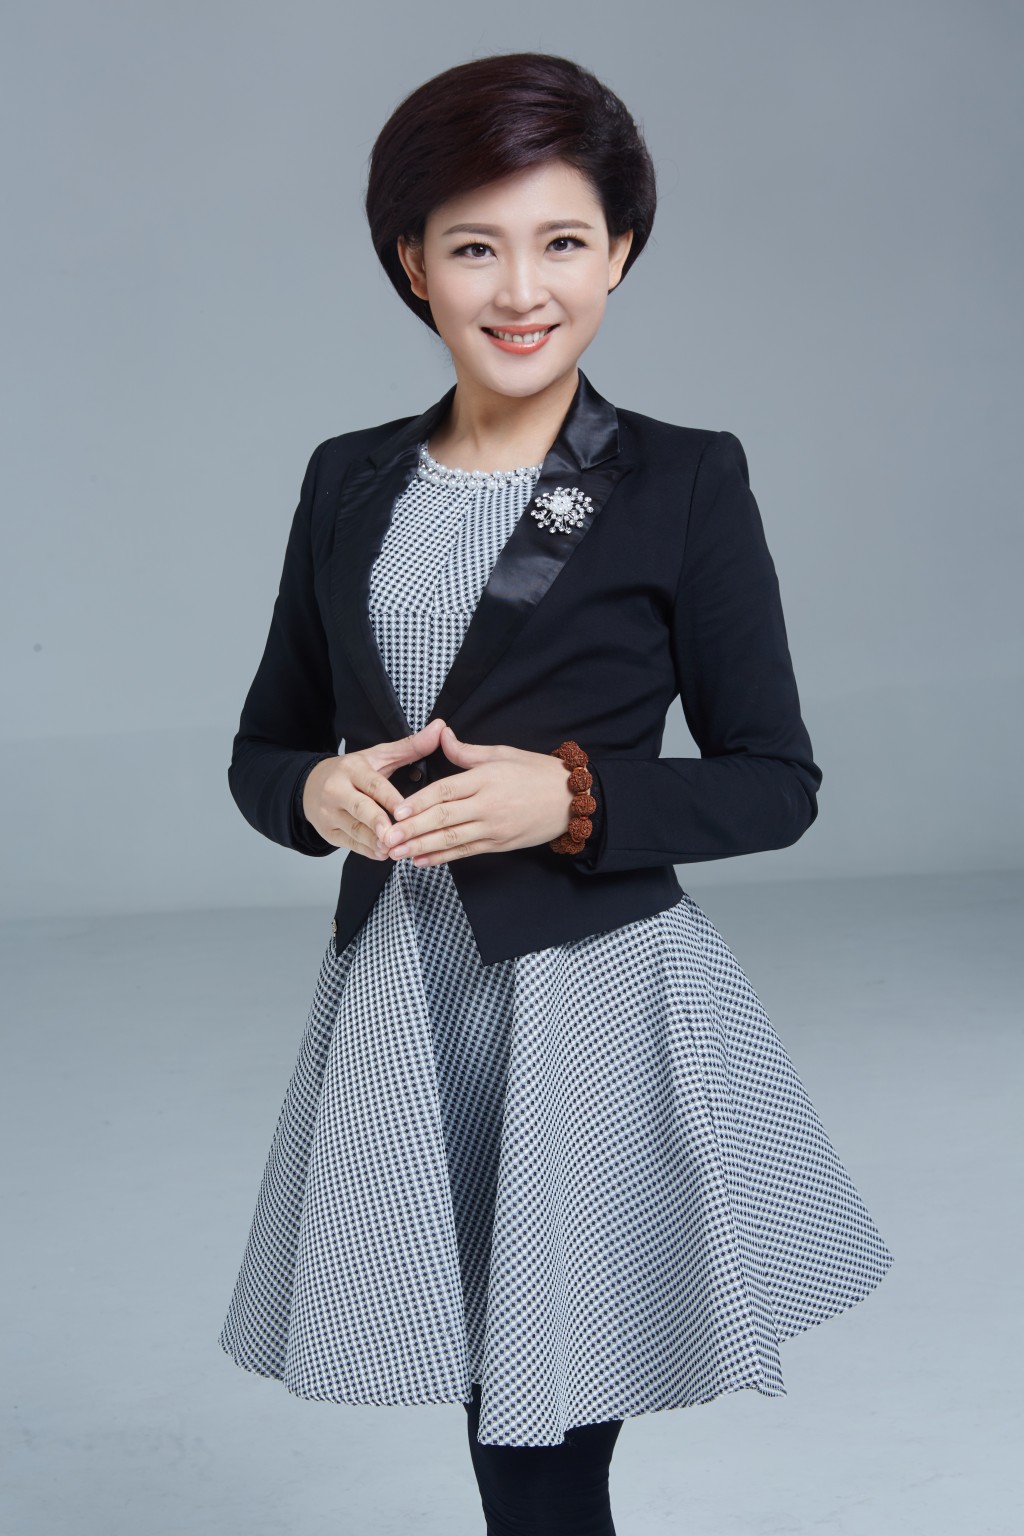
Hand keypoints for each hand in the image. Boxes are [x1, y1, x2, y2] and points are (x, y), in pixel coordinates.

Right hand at [301, 718, 447, 859]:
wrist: (310, 786)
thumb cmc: (352, 772)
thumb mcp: (378, 756)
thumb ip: (410, 746)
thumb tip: (440, 727)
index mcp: (351, 769)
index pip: (373, 784)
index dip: (390, 798)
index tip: (406, 810)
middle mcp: (336, 790)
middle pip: (359, 808)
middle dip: (378, 823)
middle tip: (396, 836)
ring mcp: (329, 813)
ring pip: (354, 830)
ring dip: (375, 842)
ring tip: (396, 849)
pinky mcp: (327, 832)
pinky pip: (350, 844)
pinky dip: (368, 850)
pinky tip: (383, 853)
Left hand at [378, 723, 574, 865]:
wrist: (572, 800)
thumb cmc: (537, 772)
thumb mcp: (502, 753)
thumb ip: (467, 751)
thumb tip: (441, 735)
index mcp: (486, 778)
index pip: (445, 791)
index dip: (418, 802)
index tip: (395, 810)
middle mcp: (487, 805)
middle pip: (443, 818)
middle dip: (411, 830)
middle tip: (386, 838)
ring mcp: (493, 828)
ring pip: (451, 839)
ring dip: (421, 847)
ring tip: (396, 853)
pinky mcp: (499, 845)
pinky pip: (465, 852)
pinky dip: (442, 857)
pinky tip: (421, 860)